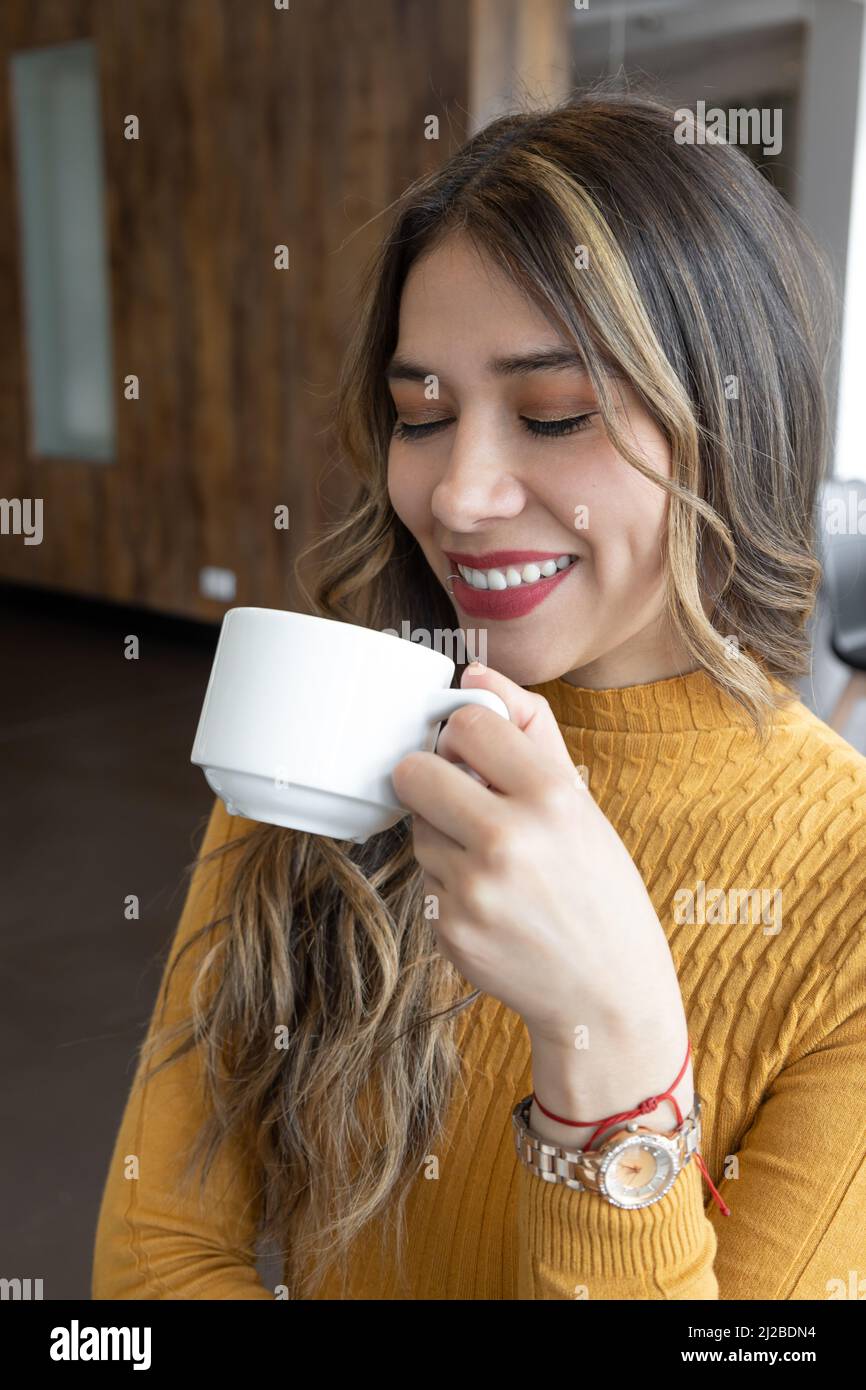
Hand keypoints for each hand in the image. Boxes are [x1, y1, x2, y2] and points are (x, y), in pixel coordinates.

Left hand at [391, 663, 685, 1051]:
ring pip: (416, 828)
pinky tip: (491, 903)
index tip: (477, 756)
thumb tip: (475, 675)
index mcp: (552, 795)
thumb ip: (529, 730)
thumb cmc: (596, 886)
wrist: (605, 991)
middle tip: (461, 799)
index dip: (464, 736)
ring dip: (442, 837)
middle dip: (430, 778)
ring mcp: (474, 889)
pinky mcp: (449, 930)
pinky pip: (423, 880)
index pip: (465, 723)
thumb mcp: (581, 801)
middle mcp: (509, 839)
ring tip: (493, 863)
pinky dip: (448, 885)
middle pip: (414, 771)